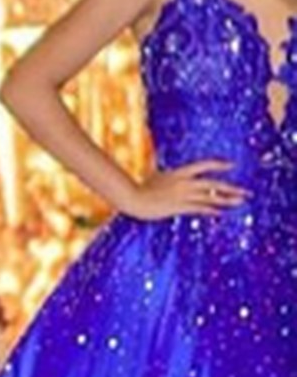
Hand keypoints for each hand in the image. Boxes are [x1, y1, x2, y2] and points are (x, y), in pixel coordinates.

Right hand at [120, 159, 246, 220]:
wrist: (132, 198)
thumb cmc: (138, 187)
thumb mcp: (154, 176)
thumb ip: (164, 174)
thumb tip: (165, 171)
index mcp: (179, 172)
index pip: (204, 165)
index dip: (219, 164)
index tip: (232, 165)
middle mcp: (184, 182)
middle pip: (213, 184)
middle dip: (231, 188)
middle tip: (245, 192)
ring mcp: (183, 195)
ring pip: (210, 197)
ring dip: (227, 200)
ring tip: (240, 202)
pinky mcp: (179, 207)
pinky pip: (200, 208)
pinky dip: (211, 210)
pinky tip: (220, 212)